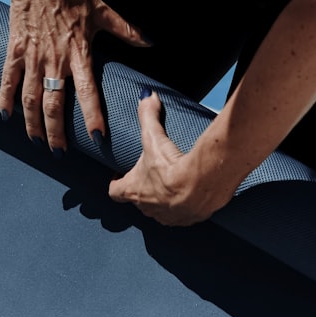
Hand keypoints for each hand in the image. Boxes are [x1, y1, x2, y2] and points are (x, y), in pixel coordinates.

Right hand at [0, 0, 149, 152]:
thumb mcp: (102, 10)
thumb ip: (125, 29)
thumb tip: (150, 41)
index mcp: (78, 52)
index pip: (88, 91)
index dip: (92, 115)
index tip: (97, 136)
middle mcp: (55, 60)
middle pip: (54, 104)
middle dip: (56, 132)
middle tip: (60, 152)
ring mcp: (32, 57)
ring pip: (31, 98)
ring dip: (32, 123)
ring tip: (36, 141)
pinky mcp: (15, 50)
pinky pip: (8, 80)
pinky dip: (5, 99)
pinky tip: (7, 116)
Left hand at [109, 91, 234, 225]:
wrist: (200, 184)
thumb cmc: (171, 165)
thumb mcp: (154, 137)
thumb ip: (148, 116)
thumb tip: (146, 96)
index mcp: (134, 191)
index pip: (114, 192)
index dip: (116, 184)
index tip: (119, 177)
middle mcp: (148, 208)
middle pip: (139, 202)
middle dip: (143, 190)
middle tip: (151, 176)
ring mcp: (168, 217)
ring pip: (161, 212)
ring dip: (164, 201)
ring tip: (173, 186)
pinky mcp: (188, 220)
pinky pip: (182, 216)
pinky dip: (185, 208)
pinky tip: (192, 195)